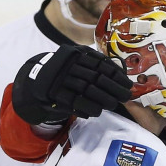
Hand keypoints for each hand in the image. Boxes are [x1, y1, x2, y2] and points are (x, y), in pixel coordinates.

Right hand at [12, 45, 132, 124]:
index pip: (102, 64)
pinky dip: (88, 107)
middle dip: (114, 88)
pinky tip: (97, 111)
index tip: (128, 83)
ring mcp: (61, 78)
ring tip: (114, 104)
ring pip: (87, 89)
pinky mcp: (54, 93)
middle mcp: (69, 64)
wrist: (37, 81)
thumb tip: (122, 73)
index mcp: (77, 53)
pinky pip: (74, 101)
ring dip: (103, 98)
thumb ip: (97, 64)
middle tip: (126, 96)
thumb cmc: (67, 73)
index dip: (117, 75)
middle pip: (97, 77)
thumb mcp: (79, 61)